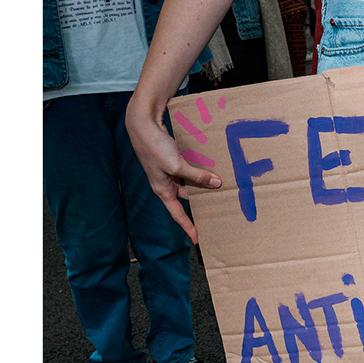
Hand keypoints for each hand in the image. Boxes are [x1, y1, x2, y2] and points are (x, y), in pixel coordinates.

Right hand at [123, 100, 220, 244]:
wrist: (143, 123)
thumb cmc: (154, 147)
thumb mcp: (177, 165)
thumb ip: (197, 176)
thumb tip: (217, 184)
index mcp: (163, 189)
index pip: (177, 214)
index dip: (188, 227)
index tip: (198, 239)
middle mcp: (166, 182)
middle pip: (187, 197)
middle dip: (200, 201)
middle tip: (218, 209)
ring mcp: (169, 169)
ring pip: (189, 181)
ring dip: (202, 182)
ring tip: (220, 186)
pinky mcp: (172, 157)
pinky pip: (189, 167)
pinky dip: (200, 168)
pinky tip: (212, 166)